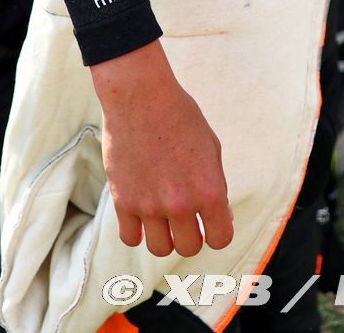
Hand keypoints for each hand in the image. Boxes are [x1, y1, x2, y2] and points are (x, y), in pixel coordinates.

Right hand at [91, 41, 233, 257]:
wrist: (140, 94)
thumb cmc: (180, 116)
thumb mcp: (211, 148)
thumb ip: (215, 186)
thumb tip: (220, 218)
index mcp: (209, 190)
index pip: (220, 239)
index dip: (217, 231)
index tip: (209, 221)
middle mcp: (180, 203)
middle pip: (189, 248)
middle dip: (190, 234)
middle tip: (184, 215)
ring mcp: (149, 205)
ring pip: (160, 249)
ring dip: (164, 236)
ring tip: (162, 216)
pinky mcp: (123, 200)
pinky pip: (130, 238)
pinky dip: (137, 231)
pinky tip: (141, 214)